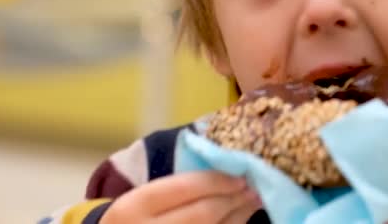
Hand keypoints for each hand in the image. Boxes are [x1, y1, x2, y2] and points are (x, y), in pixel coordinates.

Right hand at [101, 171, 261, 223]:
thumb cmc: (136, 219)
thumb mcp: (143, 198)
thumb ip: (177, 185)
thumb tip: (226, 168)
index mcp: (134, 206)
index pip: (185, 187)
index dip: (217, 180)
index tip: (239, 174)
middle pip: (204, 213)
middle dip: (233, 198)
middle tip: (253, 186)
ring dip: (240, 215)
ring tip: (254, 200)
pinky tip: (241, 217)